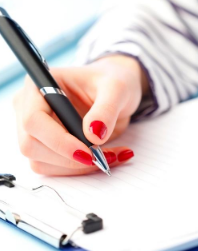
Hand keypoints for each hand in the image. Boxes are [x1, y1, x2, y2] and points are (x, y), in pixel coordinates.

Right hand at [13, 55, 148, 174]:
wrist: (113, 92)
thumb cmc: (109, 81)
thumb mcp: (116, 88)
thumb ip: (106, 109)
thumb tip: (93, 136)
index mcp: (38, 87)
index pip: (33, 120)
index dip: (58, 140)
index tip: (87, 152)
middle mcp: (29, 109)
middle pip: (31, 145)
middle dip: (68, 158)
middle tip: (102, 157)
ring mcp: (36, 130)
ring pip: (41, 162)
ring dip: (76, 167)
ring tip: (110, 156)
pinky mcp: (45, 146)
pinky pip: (54, 168)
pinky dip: (79, 169)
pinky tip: (104, 157)